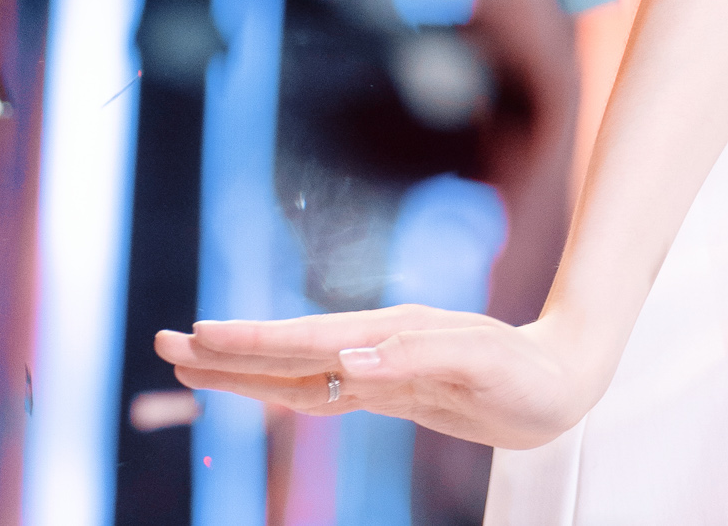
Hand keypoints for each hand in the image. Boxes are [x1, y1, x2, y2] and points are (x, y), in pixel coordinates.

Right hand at [154, 303, 595, 450]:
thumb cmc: (528, 374)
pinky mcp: (393, 386)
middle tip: (164, 344)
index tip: (197, 337)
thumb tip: (345, 360)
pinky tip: (263, 390)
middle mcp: (377, 346)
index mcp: (390, 337)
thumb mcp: (480, 366)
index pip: (305, 341)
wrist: (564, 377)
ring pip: (297, 369)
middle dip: (226, 351)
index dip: (250, 343)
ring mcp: (381, 365)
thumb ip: (414, 360)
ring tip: (194, 362)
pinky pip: (324, 388)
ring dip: (245, 367)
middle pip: (287, 349)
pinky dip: (284, 388)